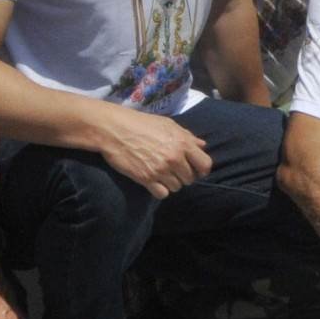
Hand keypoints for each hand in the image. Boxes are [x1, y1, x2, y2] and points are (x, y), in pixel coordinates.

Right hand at [90, 104, 210, 197]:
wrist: (114, 129)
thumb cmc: (142, 124)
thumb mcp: (168, 124)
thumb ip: (187, 136)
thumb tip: (202, 145)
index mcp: (183, 143)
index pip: (205, 165)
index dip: (201, 170)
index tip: (195, 170)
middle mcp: (175, 158)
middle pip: (190, 179)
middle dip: (183, 176)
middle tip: (173, 170)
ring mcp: (161, 169)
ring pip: (176, 187)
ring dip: (170, 183)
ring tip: (161, 174)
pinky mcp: (146, 179)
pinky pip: (162, 194)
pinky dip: (159, 190)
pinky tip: (153, 182)